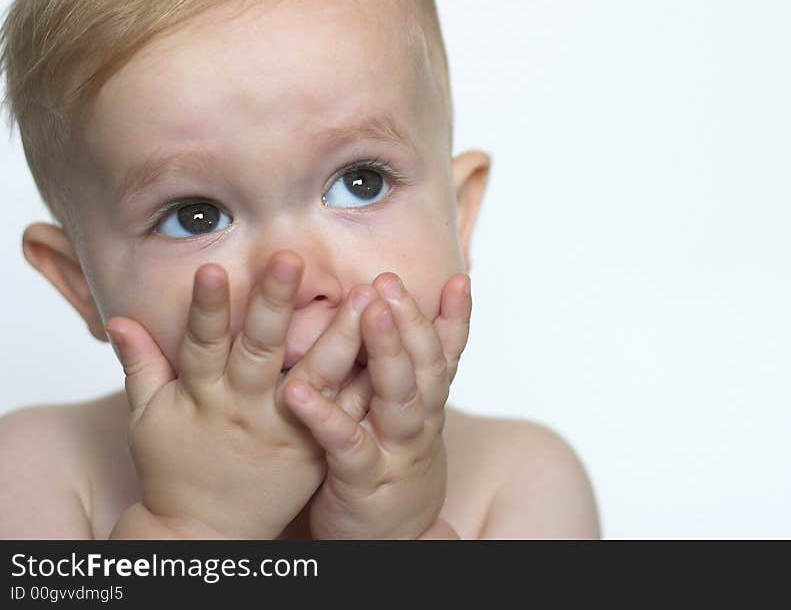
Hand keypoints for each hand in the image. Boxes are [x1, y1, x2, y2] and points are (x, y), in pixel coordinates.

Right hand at [106, 251, 374, 539]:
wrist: (207, 531)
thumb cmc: (175, 469)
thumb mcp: (148, 418)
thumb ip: (141, 365)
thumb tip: (119, 318)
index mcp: (203, 395)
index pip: (202, 343)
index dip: (208, 308)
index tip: (213, 269)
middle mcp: (245, 407)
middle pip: (262, 350)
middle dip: (275, 304)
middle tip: (291, 259)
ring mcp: (285, 427)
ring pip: (316, 377)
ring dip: (341, 334)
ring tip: (365, 295)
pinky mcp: (315, 446)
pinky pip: (345, 411)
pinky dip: (367, 380)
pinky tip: (392, 346)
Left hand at [284, 272, 471, 538]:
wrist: (393, 544)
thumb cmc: (392, 468)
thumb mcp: (410, 419)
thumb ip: (408, 372)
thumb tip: (411, 319)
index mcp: (427, 404)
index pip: (447, 355)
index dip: (457, 318)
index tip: (459, 279)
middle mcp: (419, 422)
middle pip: (425, 366)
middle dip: (411, 321)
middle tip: (391, 281)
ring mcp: (396, 450)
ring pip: (400, 397)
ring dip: (388, 351)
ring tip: (370, 311)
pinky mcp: (363, 479)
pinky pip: (346, 443)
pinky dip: (325, 415)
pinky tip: (298, 389)